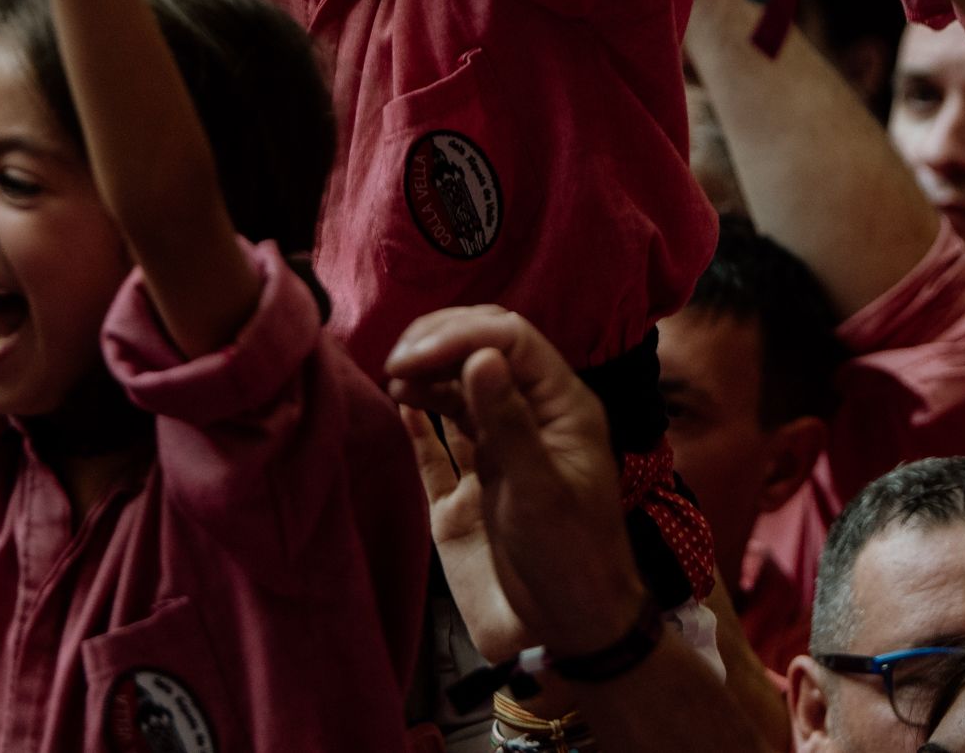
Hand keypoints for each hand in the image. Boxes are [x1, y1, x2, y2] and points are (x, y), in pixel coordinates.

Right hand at [387, 306, 646, 658]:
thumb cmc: (569, 559)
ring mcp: (495, 454)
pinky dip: (418, 421)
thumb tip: (480, 353)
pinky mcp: (466, 491)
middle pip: (483, 355)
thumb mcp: (540, 488)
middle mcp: (527, 421)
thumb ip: (507, 421)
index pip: (511, 341)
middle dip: (439, 345)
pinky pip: (439, 444)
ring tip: (395, 377)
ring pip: (458, 393)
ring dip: (426, 377)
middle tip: (398, 358)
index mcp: (560, 408)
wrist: (567, 630)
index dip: (460, 335)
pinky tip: (402, 404)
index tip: (415, 352)